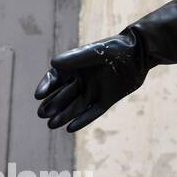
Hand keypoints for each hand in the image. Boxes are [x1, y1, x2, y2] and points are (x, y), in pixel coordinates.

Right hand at [34, 35, 148, 132]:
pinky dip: (82, 120)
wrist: (138, 53)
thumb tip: (53, 63)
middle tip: (42, 114)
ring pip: (75, 106)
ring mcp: (94, 91)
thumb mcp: (92, 52)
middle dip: (52, 105)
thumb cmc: (114, 48)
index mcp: (74, 68)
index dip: (46, 87)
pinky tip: (70, 128)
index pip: (55, 79)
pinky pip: (92, 112)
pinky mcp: (107, 100)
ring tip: (51, 125)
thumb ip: (74, 58)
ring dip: (64, 116)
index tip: (38, 95)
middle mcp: (81, 81)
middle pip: (62, 96)